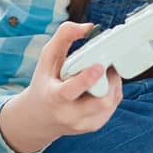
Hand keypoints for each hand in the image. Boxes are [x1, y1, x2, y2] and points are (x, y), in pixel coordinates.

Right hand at [0, 20, 123, 152]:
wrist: (39, 118)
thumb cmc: (45, 83)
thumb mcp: (47, 58)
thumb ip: (64, 37)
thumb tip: (88, 26)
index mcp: (53, 98)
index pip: (70, 91)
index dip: (86, 79)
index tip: (99, 66)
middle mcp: (69, 115)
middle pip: (100, 101)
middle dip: (110, 79)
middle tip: (107, 64)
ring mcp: (83, 124)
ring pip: (111, 103)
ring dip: (113, 84)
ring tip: (104, 72)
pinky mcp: (94, 126)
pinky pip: (113, 106)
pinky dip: (112, 91)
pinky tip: (103, 84)